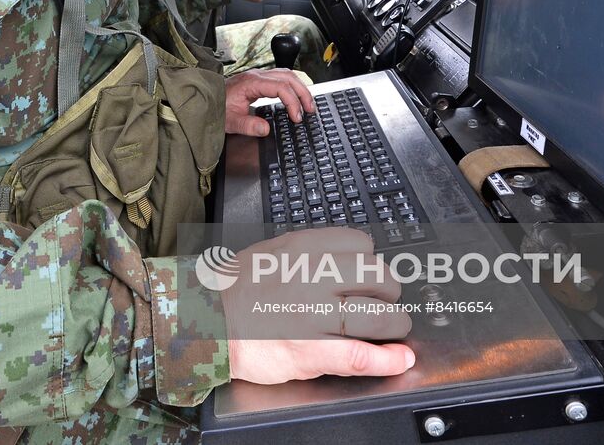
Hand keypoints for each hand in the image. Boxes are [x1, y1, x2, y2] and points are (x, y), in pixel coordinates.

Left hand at [224, 68, 313, 134]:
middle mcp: (256, 76)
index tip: (297, 117)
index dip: (293, 102)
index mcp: (251, 83)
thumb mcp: (229, 121)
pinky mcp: (258, 80)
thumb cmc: (215, 108)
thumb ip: (247, 126)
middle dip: (303, 93)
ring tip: (307, 104)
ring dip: (299, 88)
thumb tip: (265, 129)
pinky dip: (292, 86)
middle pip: (288, 77)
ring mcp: (257, 76)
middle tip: (310, 110)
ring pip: (286, 74)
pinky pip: (280, 78)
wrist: (204, 99)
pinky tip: (295, 96)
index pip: (281, 87)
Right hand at [225, 229, 415, 383]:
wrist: (203, 321)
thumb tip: (344, 259)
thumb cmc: (234, 290)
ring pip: (378, 316)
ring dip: (394, 324)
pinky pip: (359, 355)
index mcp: (303, 248)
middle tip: (384, 299)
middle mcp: (313, 277)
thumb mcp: (272, 252)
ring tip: (393, 328)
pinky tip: (399, 359)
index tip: (370, 271)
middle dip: (388, 290)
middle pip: (378, 277)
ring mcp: (313, 315)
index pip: (361, 243)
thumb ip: (308, 253)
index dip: (370, 258)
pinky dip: (386, 360)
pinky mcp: (310, 350)